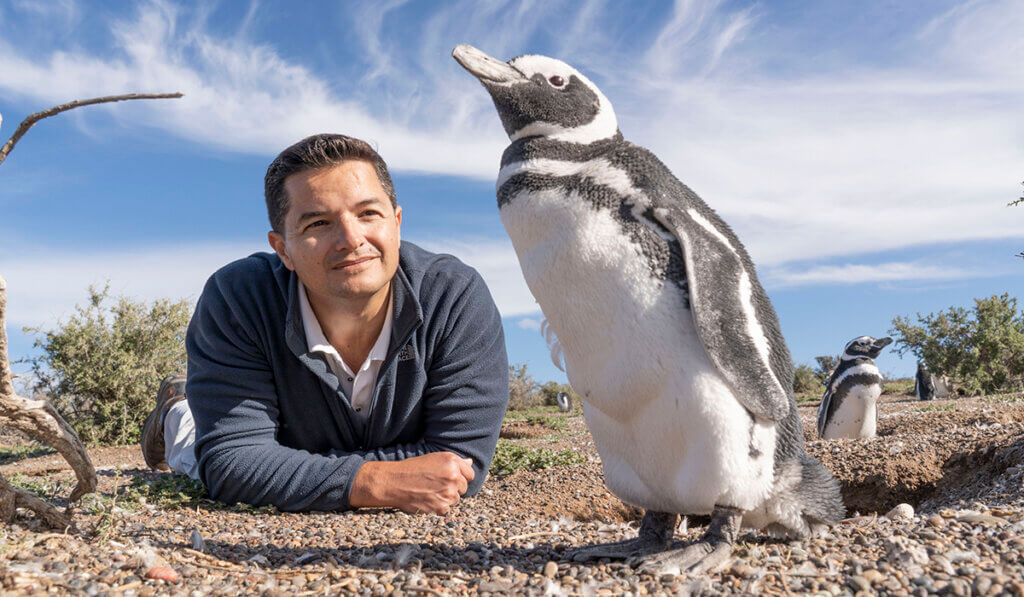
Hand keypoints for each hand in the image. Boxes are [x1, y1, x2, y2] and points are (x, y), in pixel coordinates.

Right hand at [350, 451, 474, 514]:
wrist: (394, 482)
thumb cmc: (413, 469)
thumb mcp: (434, 458)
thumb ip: (455, 462)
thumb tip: (471, 462)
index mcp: (452, 462)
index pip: (470, 474)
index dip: (461, 477)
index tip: (451, 478)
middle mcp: (453, 477)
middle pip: (464, 488)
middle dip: (453, 488)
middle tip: (436, 485)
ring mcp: (448, 493)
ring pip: (455, 499)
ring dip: (446, 498)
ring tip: (430, 491)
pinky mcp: (441, 507)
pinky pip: (446, 509)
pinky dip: (438, 507)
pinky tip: (427, 499)